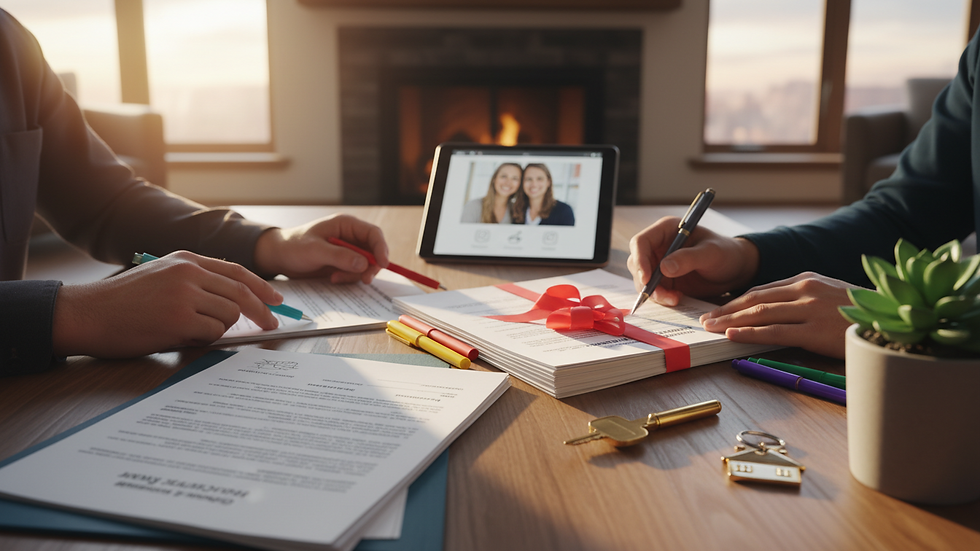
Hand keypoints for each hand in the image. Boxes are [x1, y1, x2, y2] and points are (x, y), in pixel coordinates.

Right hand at [52, 251, 281, 357]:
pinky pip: (212, 333)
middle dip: (262, 312)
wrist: (86, 313)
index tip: (276, 300)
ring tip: (191, 332)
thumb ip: (195, 281)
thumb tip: (234, 301)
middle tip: (272, 326)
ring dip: (219, 329)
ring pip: (229, 315)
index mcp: (186, 260)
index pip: (237, 271)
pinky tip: (180, 338)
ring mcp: (185, 295)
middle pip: (242, 292)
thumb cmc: (122, 302)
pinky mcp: (179, 319)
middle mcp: (188, 272)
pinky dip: (203, 340)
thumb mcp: (161, 277)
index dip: (262, 287)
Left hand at [253, 214, 387, 283]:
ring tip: (336, 278)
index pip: (373, 234)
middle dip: (370, 266)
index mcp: (346, 225)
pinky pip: (356, 272)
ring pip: (366, 265)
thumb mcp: (316, 250)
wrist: (280, 257)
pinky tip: (333, 278)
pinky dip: (348, 278)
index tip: (383, 264)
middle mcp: (350, 237)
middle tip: (364, 279)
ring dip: (356, 275)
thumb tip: (364, 264)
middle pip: (374, 251)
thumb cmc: (294, 247)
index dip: (381, 248)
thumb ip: (340, 256)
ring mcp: (348, 251)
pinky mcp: (343, 263)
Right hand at [627, 216, 759, 305]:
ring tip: (675, 299)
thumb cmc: (725, 253)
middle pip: (637, 263)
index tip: (647, 279)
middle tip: (662, 296)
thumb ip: (689, 258)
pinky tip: (677, 299)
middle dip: (646, 281)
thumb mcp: (711, 253)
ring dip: (654, 292)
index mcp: (666, 230)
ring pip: (643, 279)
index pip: (641, 242)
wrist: (734, 269)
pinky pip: (653, 290)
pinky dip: (661, 297)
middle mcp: (659, 245)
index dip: (640, 260)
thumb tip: (664, 268)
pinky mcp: (664, 279)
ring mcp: (659, 263)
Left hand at [699, 272, 859, 358]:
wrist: (894, 321)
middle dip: (726, 310)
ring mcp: (809, 309)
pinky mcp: (814, 330)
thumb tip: (775, 310)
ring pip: (760, 313)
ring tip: (711, 328)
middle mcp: (805, 289)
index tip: (718, 310)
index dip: (736, 301)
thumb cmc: (861, 313)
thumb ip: (803, 299)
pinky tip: (733, 336)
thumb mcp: (830, 295)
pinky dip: (750, 333)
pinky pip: (775, 331)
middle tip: (705, 320)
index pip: (762, 290)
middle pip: (755, 299)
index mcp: (807, 279)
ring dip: (731, 322)